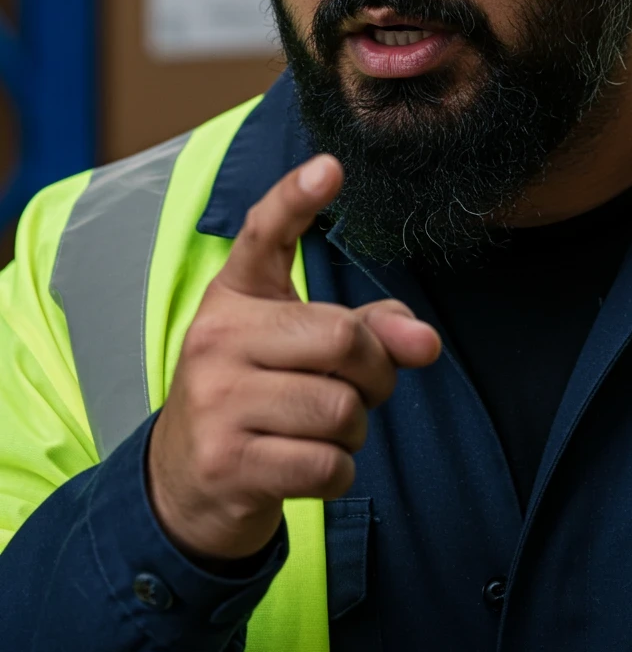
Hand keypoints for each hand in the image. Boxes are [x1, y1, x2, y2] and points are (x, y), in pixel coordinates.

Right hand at [147, 154, 440, 560]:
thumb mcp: (302, 350)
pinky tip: (308, 467)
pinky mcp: (226, 463)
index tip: (331, 166)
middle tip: (359, 390)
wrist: (184, 484)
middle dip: (376, 373)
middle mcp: (217, 337)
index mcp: (236, 294)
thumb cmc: (260, 397)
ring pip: (341, 408)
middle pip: (344, 337)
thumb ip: (370, 331)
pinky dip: (338, 472)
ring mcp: (215, 401)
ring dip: (354, 430)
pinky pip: (327, 464)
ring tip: (322, 431)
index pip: (266, 233)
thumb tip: (426, 342)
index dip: (297, 198)